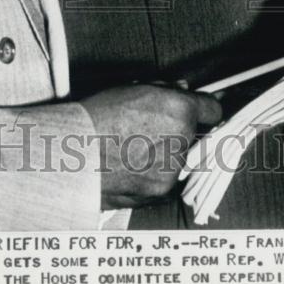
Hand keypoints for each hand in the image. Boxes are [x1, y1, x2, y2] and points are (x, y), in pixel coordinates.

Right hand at [81, 84, 221, 209]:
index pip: (213, 110)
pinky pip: (166, 180)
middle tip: (151, 129)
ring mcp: (173, 171)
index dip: (205, 108)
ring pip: (180, 160)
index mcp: (179, 111)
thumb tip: (179, 90)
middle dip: (180, 132)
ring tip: (133, 149)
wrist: (70, 157)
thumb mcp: (129, 89)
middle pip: (196, 136)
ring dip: (166, 155)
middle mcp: (182, 142)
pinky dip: (154, 175)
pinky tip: (130, 166)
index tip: (201, 110)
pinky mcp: (160, 194)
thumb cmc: (94, 119)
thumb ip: (163, 89)